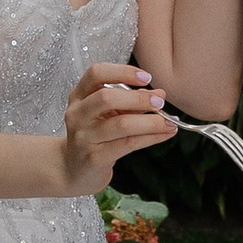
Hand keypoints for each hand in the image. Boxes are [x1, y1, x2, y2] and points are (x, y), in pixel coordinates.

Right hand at [59, 62, 176, 191]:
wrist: (74, 171)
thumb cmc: (94, 138)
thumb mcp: (108, 115)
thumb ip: (131, 102)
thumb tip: (160, 93)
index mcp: (79, 97)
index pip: (96, 74)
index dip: (122, 72)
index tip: (146, 77)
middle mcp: (78, 114)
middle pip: (106, 97)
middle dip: (139, 98)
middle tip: (160, 101)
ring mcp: (84, 137)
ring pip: (121, 124)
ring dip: (150, 122)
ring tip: (168, 122)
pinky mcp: (94, 157)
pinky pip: (128, 144)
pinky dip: (151, 137)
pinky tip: (164, 134)